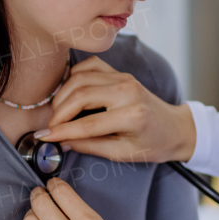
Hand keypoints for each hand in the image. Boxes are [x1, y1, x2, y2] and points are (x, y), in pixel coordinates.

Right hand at [35, 56, 196, 162]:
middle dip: (59, 111)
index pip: (87, 123)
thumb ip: (90, 146)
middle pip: (81, 94)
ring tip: (58, 113)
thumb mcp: (122, 154)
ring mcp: (124, 78)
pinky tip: (69, 93)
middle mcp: (128, 91)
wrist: (174, 128)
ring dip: (63, 94)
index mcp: (132, 116)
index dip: (62, 130)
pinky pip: (90, 66)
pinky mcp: (120, 72)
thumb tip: (62, 141)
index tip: (44, 137)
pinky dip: (74, 77)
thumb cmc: (152, 144)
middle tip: (51, 126)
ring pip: (81, 78)